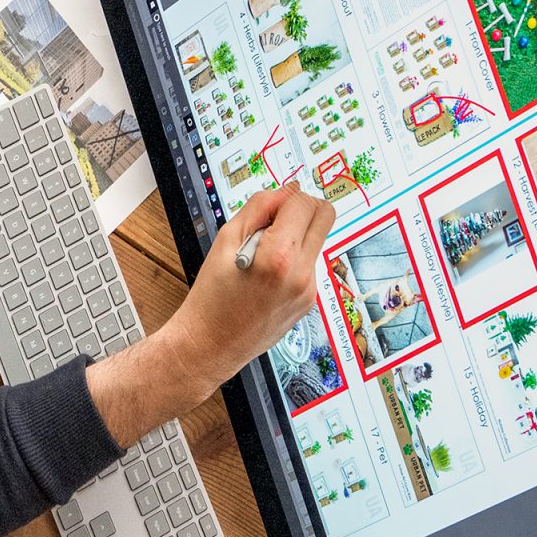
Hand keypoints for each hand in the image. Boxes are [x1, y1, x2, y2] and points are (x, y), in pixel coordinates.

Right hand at [86, 186, 334, 445]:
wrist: (210, 344)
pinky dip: (293, 259)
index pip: (303, 203)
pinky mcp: (309, 302)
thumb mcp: (224, 241)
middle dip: (303, 209)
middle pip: (325, 216)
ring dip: (297, 235)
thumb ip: (259, 209)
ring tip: (262, 255)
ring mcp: (309, 290)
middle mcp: (302, 274)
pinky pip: (310, 264)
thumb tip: (287, 191)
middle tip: (274, 220)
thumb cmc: (210, 296)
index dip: (286, 197)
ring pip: (317, 239)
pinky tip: (266, 275)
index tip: (270, 206)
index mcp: (279, 256)